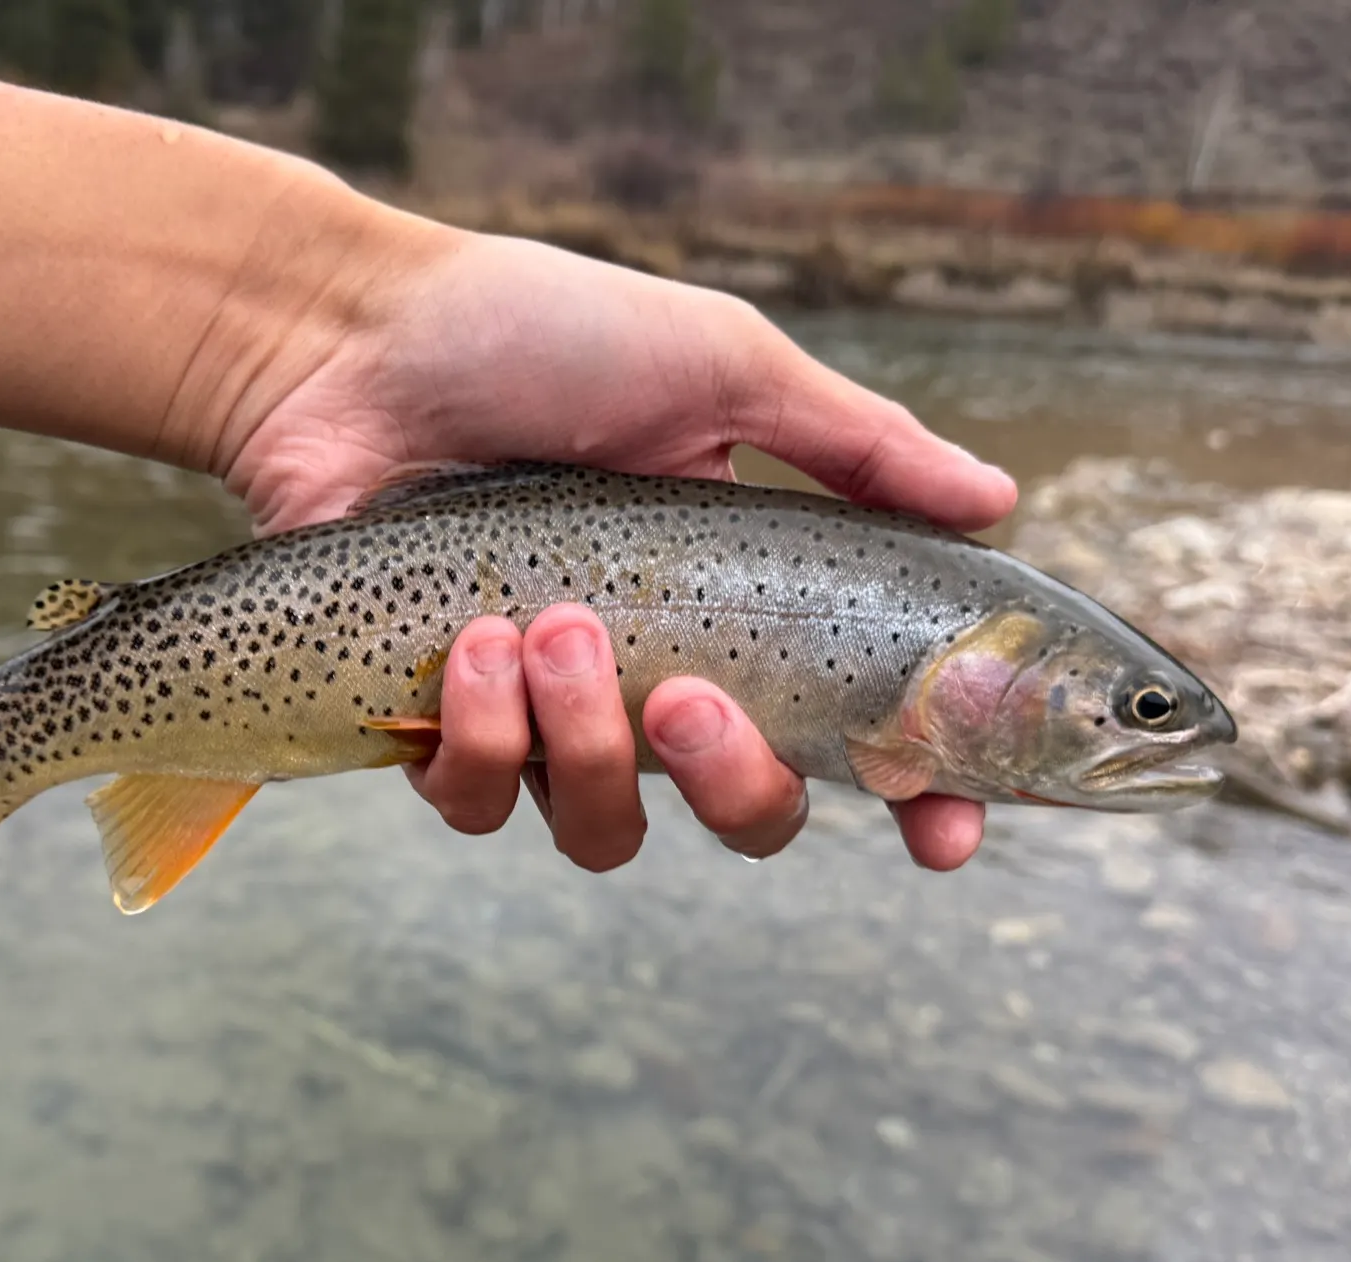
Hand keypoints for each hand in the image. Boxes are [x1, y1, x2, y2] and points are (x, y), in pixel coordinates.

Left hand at [228, 234, 1017, 870]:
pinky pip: (483, 806)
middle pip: (745, 816)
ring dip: (587, 747)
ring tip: (548, 627)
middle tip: (687, 697)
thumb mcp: (724, 371)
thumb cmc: (542, 338)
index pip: (855, 737)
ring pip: (606, 830)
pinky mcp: (443, 729)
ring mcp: (552, 714)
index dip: (913, 802)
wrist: (354, 340)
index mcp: (742, 609)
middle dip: (732, 783)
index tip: (944, 835)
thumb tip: (996, 497)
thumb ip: (861, 449)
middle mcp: (659, 679)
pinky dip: (481, 740)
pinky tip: (465, 641)